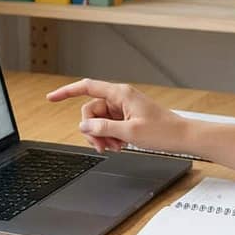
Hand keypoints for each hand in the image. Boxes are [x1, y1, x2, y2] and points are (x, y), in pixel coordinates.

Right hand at [45, 78, 185, 153]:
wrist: (183, 137)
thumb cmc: (163, 131)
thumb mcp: (129, 132)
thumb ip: (103, 128)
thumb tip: (84, 125)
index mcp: (120, 94)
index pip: (86, 87)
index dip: (66, 92)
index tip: (51, 98)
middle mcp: (120, 98)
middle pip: (91, 110)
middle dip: (92, 129)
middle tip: (102, 146)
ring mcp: (123, 108)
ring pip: (99, 120)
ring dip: (102, 136)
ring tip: (115, 147)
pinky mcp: (127, 118)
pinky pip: (109, 126)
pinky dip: (110, 137)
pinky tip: (120, 145)